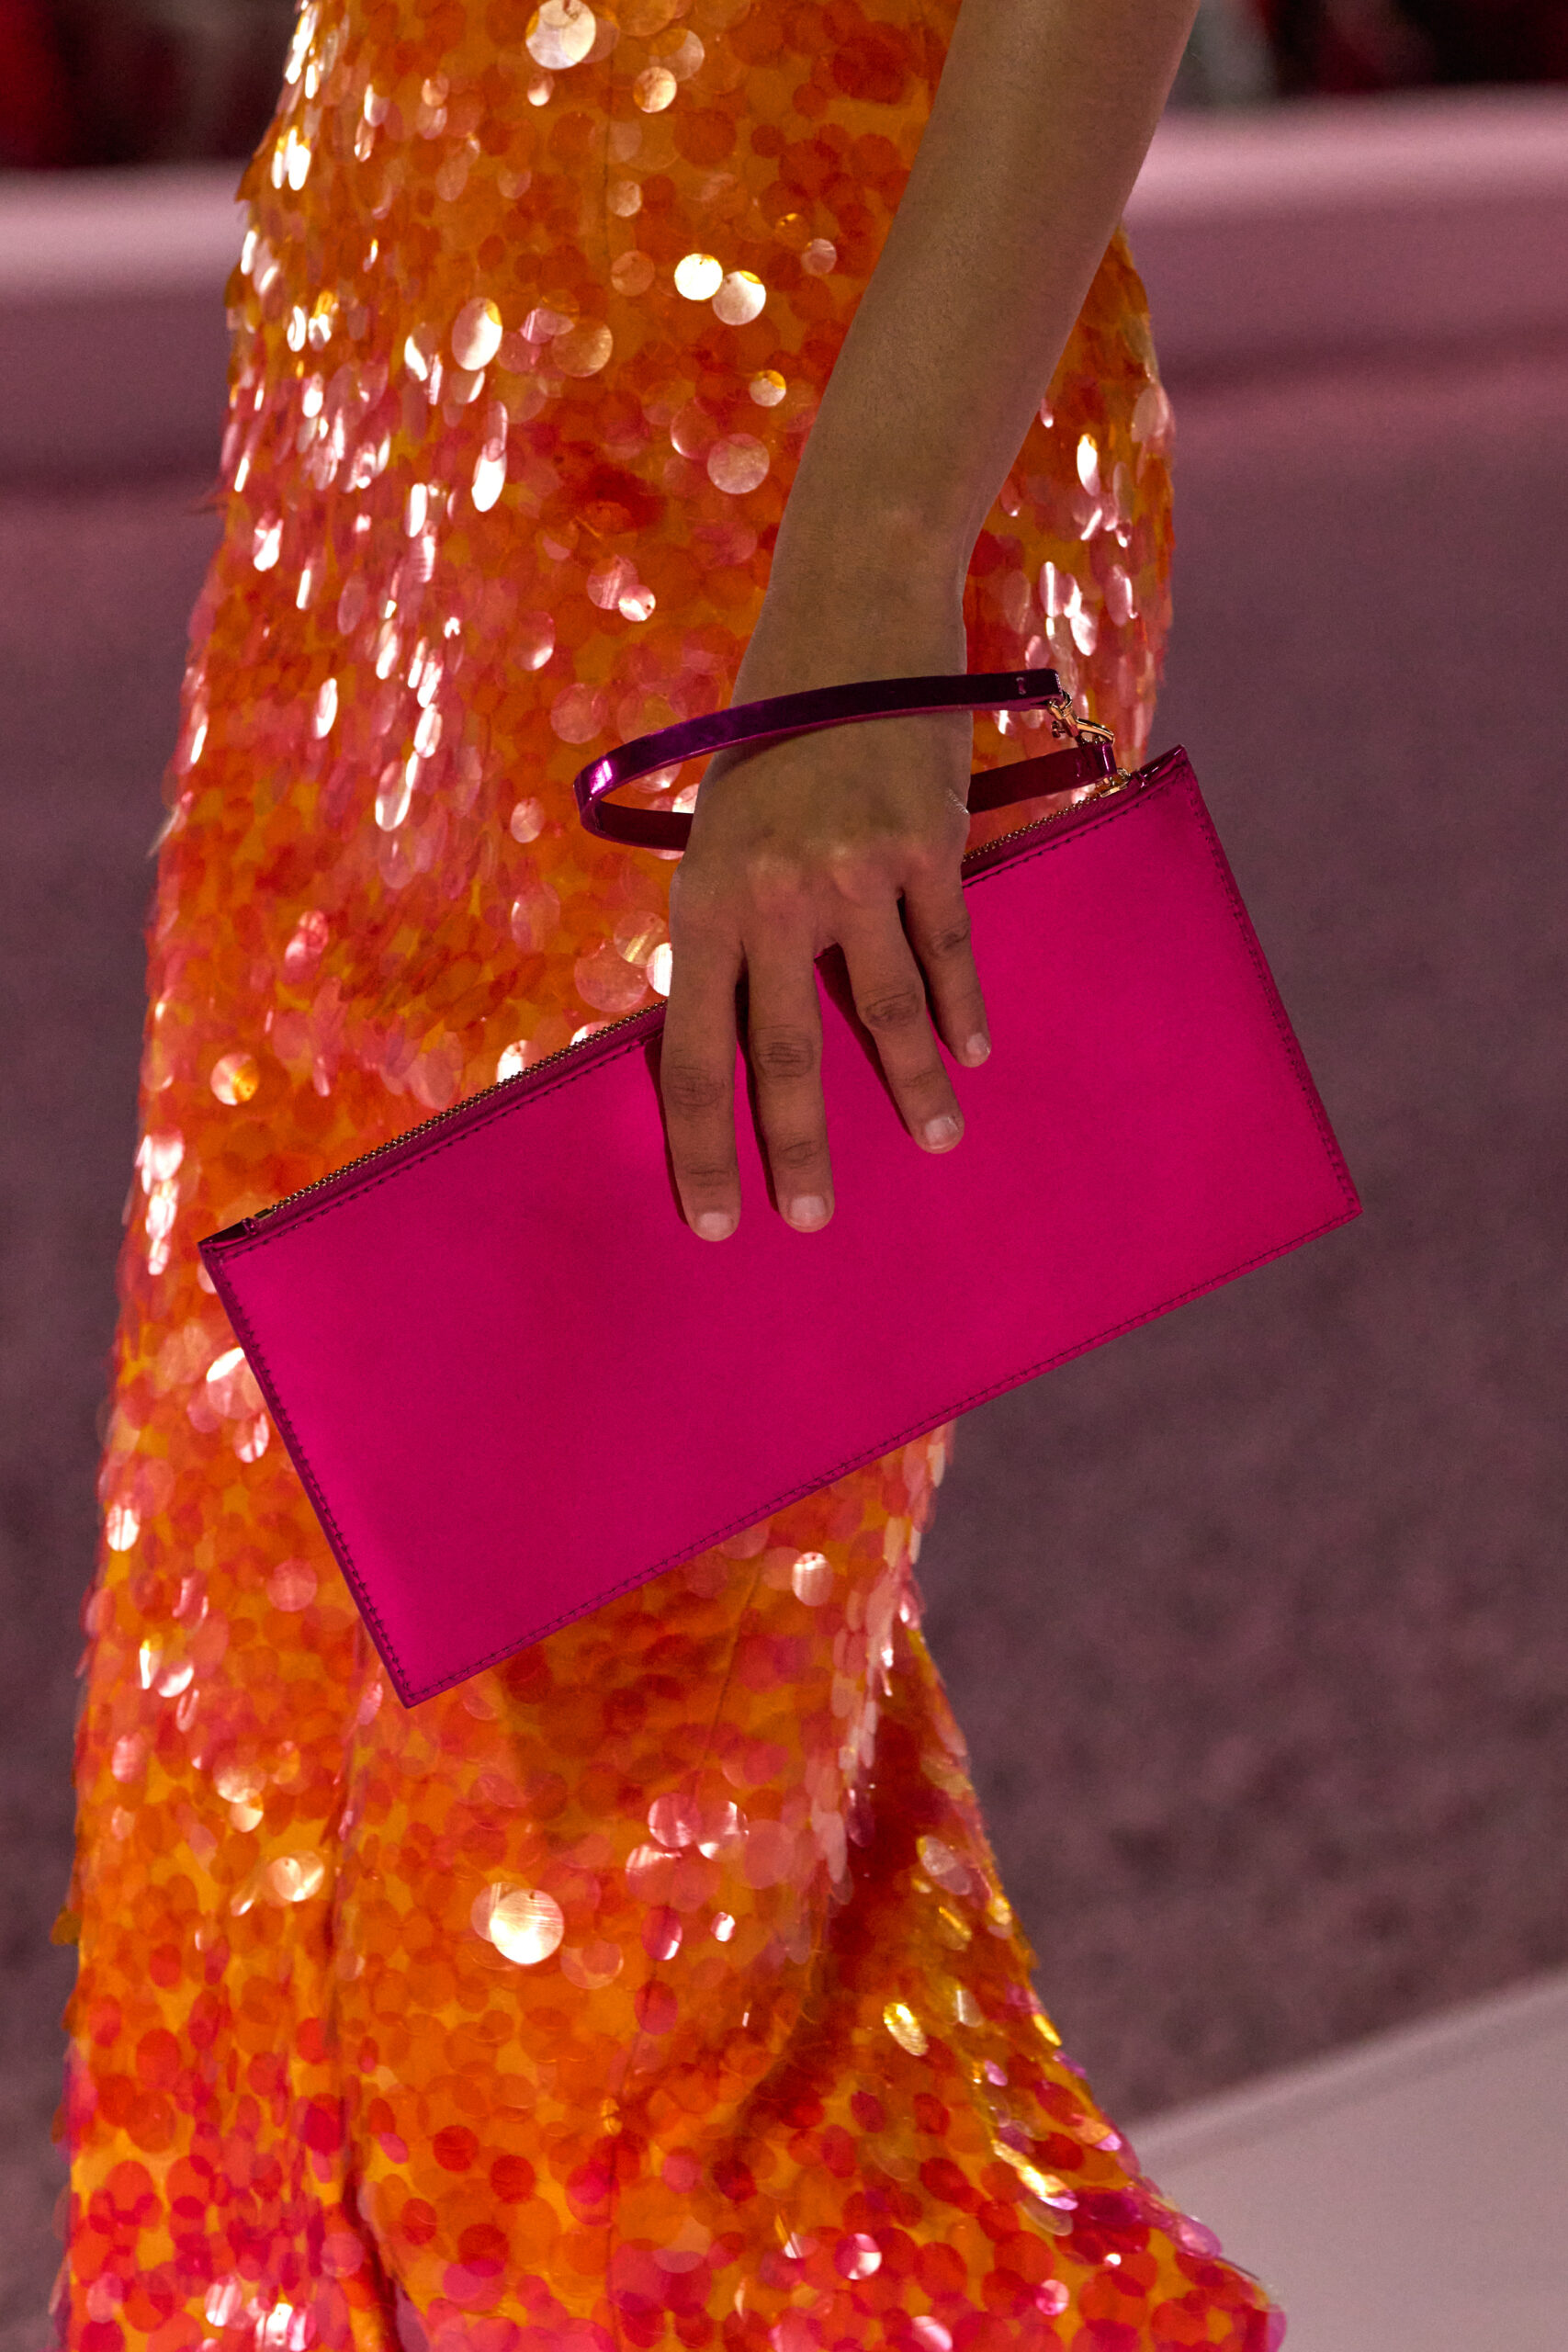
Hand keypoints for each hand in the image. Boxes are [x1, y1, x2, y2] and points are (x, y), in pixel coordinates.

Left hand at [660, 595, 991, 1239]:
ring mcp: (856, 871)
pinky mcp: (928, 845)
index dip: (700, 1146)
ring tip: (934, 1146)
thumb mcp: (722, 832)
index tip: (712, 1220)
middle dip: (796, 1149)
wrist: (850, 621)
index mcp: (705, 900)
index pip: (693, 1052)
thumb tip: (739, 1036)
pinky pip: (949, 951)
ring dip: (911, 1090)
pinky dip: (964, 1011)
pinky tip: (973, 1056)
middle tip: (809, 1220)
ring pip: (888, 1013)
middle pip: (788, 1055)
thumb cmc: (773, 736)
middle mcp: (774, 894)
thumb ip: (730, 929)